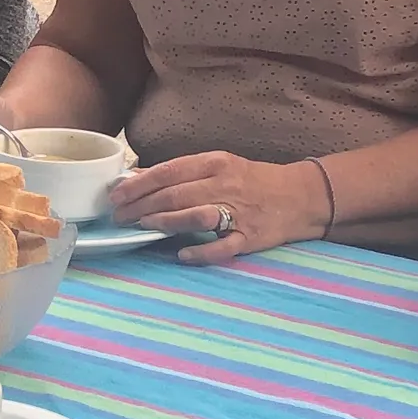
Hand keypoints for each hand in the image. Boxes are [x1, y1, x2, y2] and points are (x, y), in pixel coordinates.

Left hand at [109, 152, 329, 265]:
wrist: (301, 196)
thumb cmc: (253, 181)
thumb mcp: (219, 166)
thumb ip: (183, 173)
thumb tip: (139, 178)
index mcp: (215, 163)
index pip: (169, 171)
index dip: (139, 184)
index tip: (116, 195)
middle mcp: (225, 184)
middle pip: (175, 195)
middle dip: (142, 206)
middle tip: (120, 217)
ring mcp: (238, 212)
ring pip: (195, 216)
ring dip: (165, 222)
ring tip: (144, 227)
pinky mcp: (250, 237)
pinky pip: (222, 247)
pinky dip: (201, 252)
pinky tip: (182, 255)